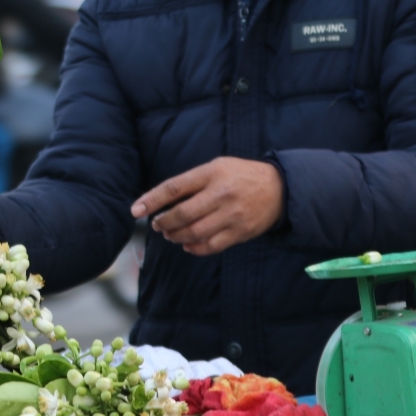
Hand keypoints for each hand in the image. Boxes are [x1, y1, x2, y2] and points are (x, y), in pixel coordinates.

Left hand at [130, 157, 283, 256]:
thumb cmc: (240, 176)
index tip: (135, 210)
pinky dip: (195, 248)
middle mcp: (220, 194)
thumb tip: (162, 200)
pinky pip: (211, 246)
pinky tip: (187, 245)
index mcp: (211, 174)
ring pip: (194, 232)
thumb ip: (192, 182)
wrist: (280, 188)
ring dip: (176, 236)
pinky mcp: (241, 232)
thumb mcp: (215, 167)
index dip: (151, 200)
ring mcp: (231, 215)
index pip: (174, 188)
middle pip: (182, 214)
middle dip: (164, 222)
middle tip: (157, 225)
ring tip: (170, 234)